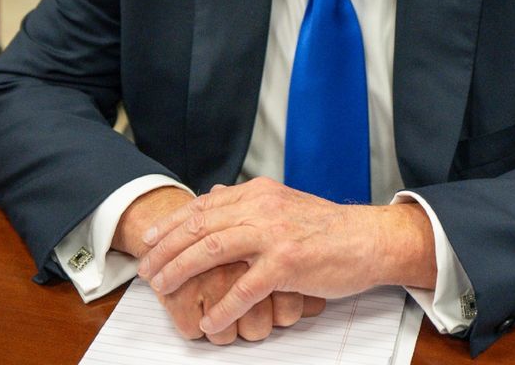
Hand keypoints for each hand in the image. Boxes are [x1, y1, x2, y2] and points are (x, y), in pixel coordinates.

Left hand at [115, 185, 323, 343]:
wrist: (367, 240)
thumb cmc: (327, 229)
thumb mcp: (285, 203)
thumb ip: (250, 202)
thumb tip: (217, 193)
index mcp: (259, 193)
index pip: (204, 205)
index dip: (171, 223)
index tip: (149, 239)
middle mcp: (261, 208)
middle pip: (200, 226)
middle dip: (166, 249)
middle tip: (147, 269)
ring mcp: (273, 235)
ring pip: (212, 250)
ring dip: (182, 271)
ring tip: (164, 289)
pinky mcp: (286, 263)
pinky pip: (244, 288)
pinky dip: (222, 307)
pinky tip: (210, 321)